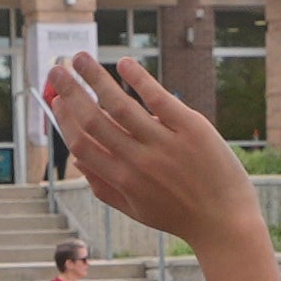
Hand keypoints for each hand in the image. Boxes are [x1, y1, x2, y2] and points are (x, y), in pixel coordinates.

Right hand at [46, 56, 274, 280]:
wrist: (225, 222)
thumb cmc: (179, 216)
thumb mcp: (136, 209)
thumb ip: (104, 187)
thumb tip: (76, 162)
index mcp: (122, 180)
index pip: (82, 144)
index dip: (64, 119)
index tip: (55, 99)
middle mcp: (139, 161)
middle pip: (94, 119)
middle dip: (71, 91)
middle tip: (56, 68)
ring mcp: (165, 143)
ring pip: (120, 104)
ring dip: (95, 77)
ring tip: (79, 57)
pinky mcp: (191, 128)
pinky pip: (158, 98)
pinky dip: (139, 78)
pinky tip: (124, 64)